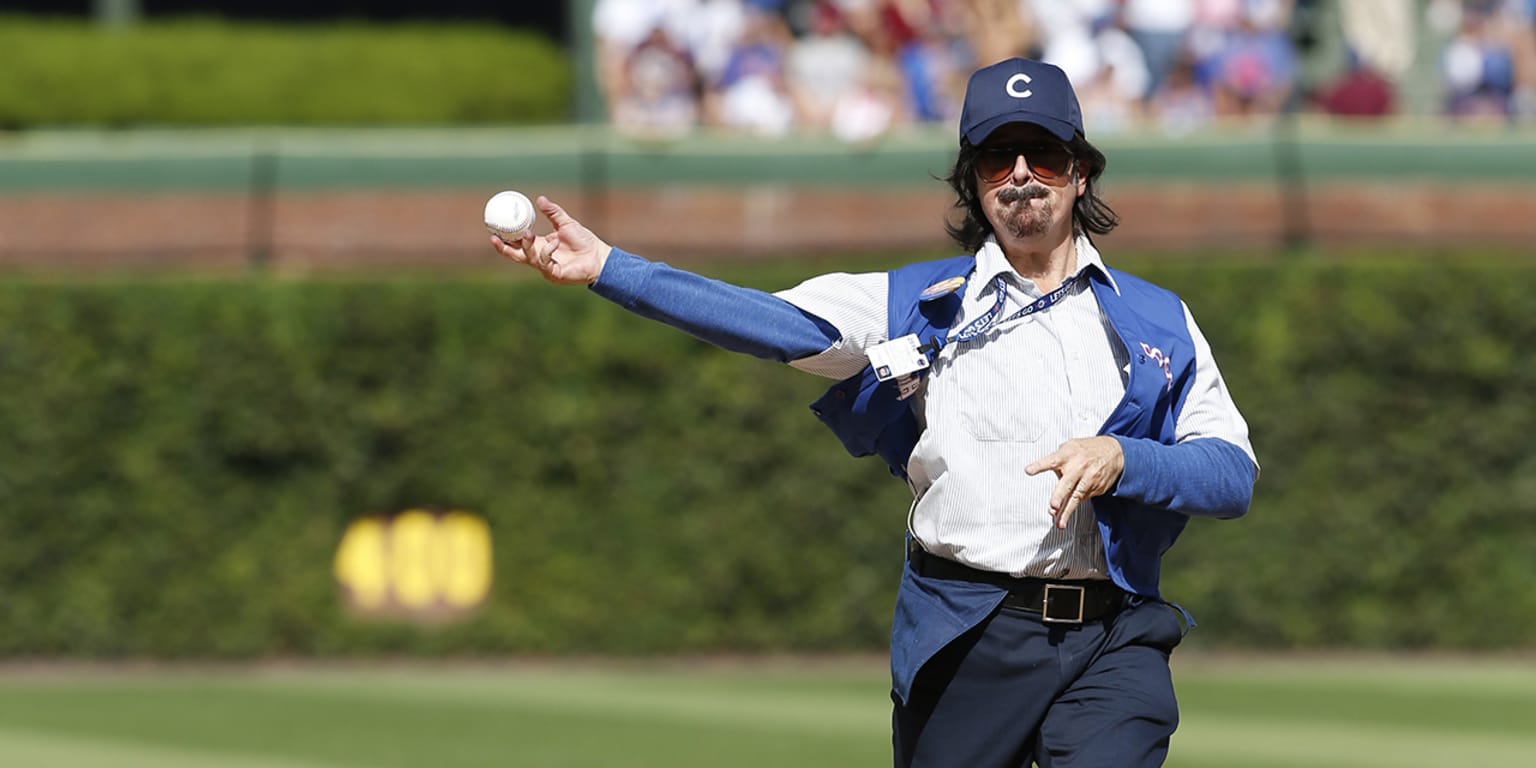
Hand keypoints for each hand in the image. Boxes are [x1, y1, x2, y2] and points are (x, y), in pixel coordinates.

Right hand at [490, 195, 611, 284]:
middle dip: (504, 249)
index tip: (492, 230)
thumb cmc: (584, 241)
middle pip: (516, 256)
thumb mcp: (566, 223)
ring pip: (528, 258)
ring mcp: (546, 268)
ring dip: (528, 245)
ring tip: (530, 233)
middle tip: (495, 238)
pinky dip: (547, 251)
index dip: (504, 240)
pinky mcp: (554, 275)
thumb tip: (539, 199)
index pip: (517, 244)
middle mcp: (539, 258)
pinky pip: (544, 263)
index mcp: (539, 246)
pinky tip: (555, 242)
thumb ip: (553, 212)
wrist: (599, 256)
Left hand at [1025, 436, 1123, 529]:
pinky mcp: (1096, 488)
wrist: (1114, 452)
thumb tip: (1045, 472)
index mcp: (1067, 455)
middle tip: (1053, 506)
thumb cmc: (1087, 449)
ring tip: (1060, 523)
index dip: (1039, 465)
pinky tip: (1066, 514)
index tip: (1028, 470)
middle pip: (1067, 483)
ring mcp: (1088, 479)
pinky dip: (1073, 506)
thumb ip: (1057, 460)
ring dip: (1067, 511)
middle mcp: (1078, 467)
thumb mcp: (1070, 447)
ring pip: (1076, 497)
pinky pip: (1082, 499)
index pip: (1051, 460)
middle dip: (1060, 496)